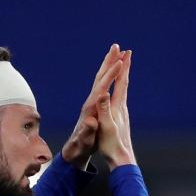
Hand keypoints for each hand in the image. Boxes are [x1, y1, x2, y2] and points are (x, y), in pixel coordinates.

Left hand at [61, 44, 125, 169]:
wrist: (75, 149)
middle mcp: (91, 100)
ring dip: (109, 63)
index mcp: (91, 107)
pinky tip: (114, 69)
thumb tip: (91, 122)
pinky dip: (109, 73)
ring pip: (101, 77)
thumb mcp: (86, 140)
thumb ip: (88, 131)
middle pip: (100, 77)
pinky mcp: (95, 103)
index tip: (120, 63)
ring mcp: (92, 100)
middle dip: (109, 61)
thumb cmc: (82, 146)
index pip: (102, 87)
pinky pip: (103, 83)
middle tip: (117, 47)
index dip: (111, 75)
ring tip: (117, 51)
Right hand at [96, 49, 135, 169]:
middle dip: (124, 67)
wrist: (121, 159)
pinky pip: (120, 98)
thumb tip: (104, 93)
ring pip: (123, 90)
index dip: (121, 67)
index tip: (124, 52)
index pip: (121, 83)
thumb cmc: (112, 145)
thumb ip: (104, 109)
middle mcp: (122, 107)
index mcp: (117, 107)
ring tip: (123, 66)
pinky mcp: (120, 118)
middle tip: (126, 52)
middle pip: (124, 83)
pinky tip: (119, 89)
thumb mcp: (105, 127)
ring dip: (123, 76)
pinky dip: (120, 88)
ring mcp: (122, 113)